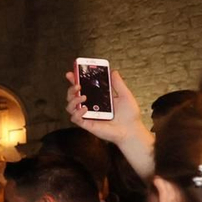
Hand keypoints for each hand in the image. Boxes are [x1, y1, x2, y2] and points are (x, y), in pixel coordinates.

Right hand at [64, 64, 155, 179]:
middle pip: (72, 96)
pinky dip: (77, 113)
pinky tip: (85, 109)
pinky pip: (75, 119)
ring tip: (82, 97)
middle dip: (71, 89)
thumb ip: (118, 84)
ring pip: (70, 107)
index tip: (71, 73)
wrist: (132, 130)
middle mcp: (90, 106)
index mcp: (97, 99)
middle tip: (77, 85)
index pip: (83, 88)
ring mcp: (88, 116)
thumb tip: (113, 72)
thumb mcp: (125, 95)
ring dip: (72, 100)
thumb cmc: (130, 116)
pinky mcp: (87, 125)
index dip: (75, 80)